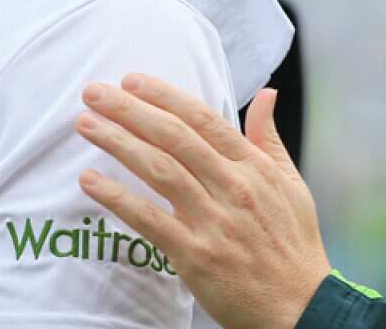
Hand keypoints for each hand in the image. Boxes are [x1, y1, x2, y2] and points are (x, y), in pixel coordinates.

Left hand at [74, 74, 330, 328]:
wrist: (299, 305)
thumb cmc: (294, 243)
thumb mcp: (291, 183)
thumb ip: (269, 138)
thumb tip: (267, 93)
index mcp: (255, 167)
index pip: (204, 120)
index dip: (165, 97)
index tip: (133, 81)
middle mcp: (233, 188)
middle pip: (174, 138)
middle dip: (130, 110)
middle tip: (94, 93)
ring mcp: (213, 221)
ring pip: (158, 171)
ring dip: (118, 143)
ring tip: (86, 125)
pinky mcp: (195, 255)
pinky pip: (149, 220)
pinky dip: (117, 198)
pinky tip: (90, 180)